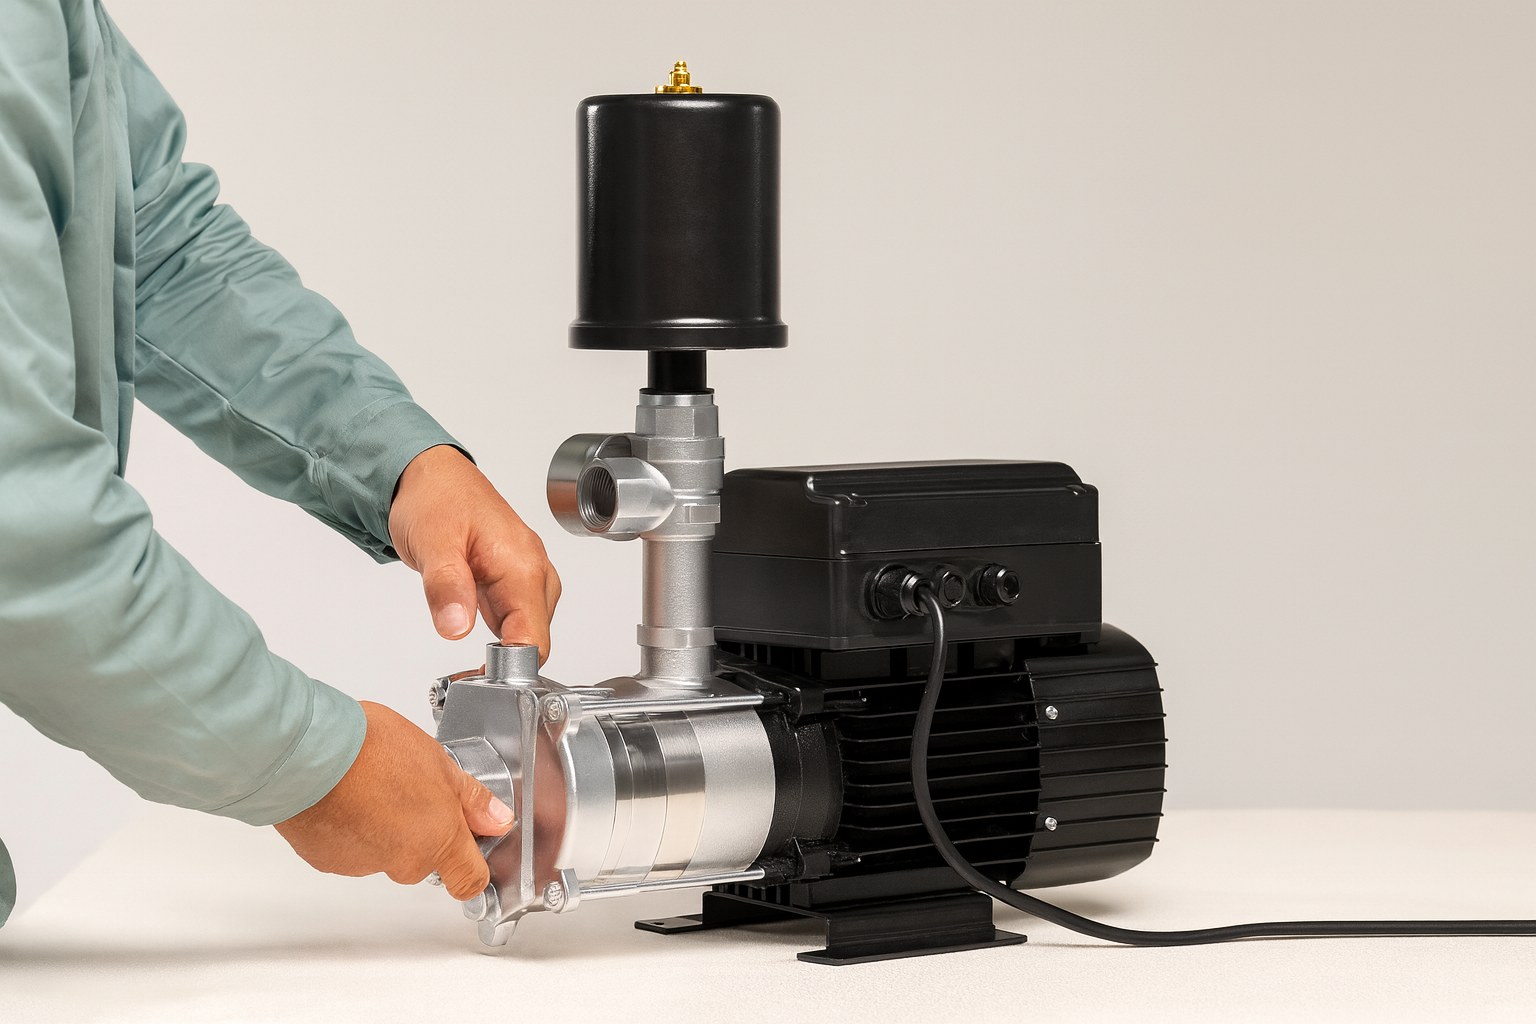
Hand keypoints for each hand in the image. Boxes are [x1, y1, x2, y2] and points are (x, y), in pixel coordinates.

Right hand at [274, 702, 512, 899]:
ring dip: (383, 826)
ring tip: (372, 784)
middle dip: (421, 831)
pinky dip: (351, 828)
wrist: (306, 755)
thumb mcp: (439, 762)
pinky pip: (350, 849)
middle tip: (410, 788)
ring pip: (384, 851)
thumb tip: (495, 820)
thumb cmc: (371, 751)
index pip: (469, 881)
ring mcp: (363, 864)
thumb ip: (470, 799)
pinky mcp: (328, 861)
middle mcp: (403, 862)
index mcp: (438, 840)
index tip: (470, 850)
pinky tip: (346, 795)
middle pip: (423, 860)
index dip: (472, 868)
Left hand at [388, 445, 561, 660]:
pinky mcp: (513, 577)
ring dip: (504, 649)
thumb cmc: (434, 497)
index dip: (511, 668)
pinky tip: (475, 633)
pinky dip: (500, 633)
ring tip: (470, 660)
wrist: (429, 473)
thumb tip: (458, 628)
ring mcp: (526, 573)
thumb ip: (446, 587)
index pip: (534, 638)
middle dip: (507, 664)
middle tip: (467, 675)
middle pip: (537, 638)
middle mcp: (533, 570)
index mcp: (522, 564)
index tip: (480, 679)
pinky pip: (517, 615)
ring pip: (528, 628)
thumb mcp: (432, 542)